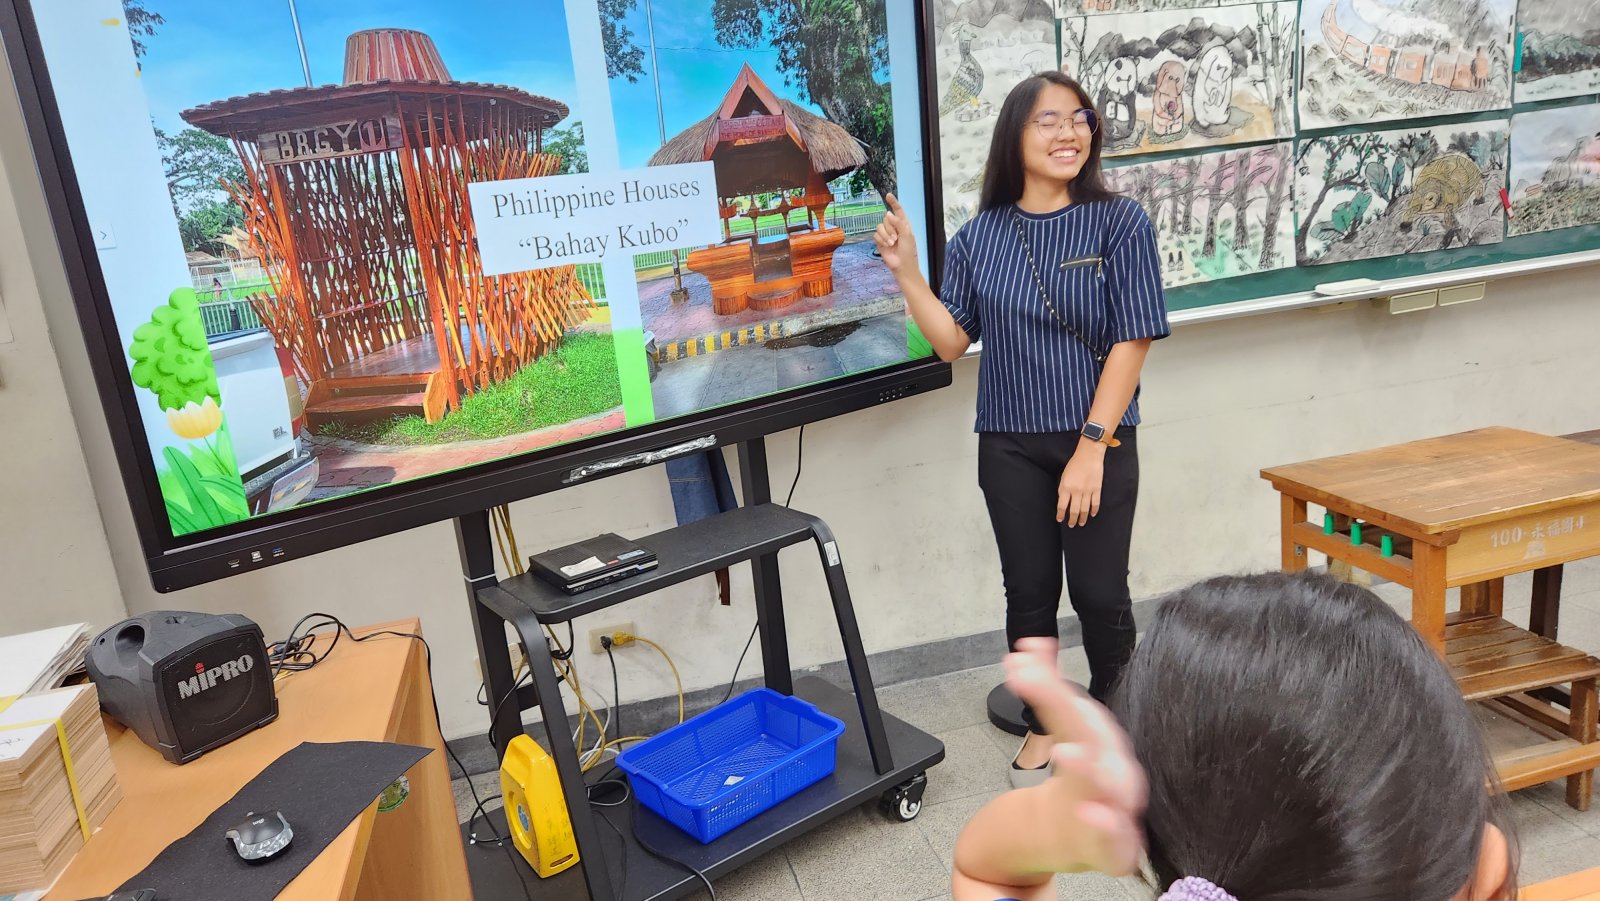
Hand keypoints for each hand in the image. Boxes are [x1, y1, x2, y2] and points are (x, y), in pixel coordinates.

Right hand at [873, 193, 917, 273]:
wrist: (902, 265)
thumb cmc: (908, 251)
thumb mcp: (907, 235)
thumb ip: (898, 223)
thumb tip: (888, 214)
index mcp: (903, 224)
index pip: (898, 210)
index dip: (893, 203)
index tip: (888, 195)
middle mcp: (894, 227)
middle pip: (886, 219)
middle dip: (890, 228)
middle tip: (896, 238)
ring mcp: (886, 234)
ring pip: (880, 226)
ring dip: (886, 235)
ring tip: (892, 243)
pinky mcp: (880, 241)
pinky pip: (876, 235)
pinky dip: (881, 240)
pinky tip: (886, 246)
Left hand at [1004, 638, 1145, 876]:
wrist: (1075, 838)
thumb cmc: (1077, 780)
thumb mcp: (1059, 732)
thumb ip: (1045, 688)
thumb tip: (1029, 644)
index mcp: (1101, 742)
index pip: (1076, 709)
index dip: (1049, 687)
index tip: (1022, 664)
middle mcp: (1112, 770)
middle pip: (1096, 739)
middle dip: (1074, 716)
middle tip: (1048, 693)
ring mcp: (1116, 808)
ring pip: (1111, 786)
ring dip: (1089, 767)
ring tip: (1065, 751)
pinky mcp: (1115, 847)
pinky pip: (1118, 839)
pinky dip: (1109, 826)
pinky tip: (1093, 812)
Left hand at [1056, 440, 1105, 526]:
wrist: (1089, 455)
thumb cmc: (1075, 463)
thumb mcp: (1064, 476)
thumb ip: (1063, 489)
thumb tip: (1063, 501)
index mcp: (1066, 487)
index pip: (1061, 505)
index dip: (1060, 514)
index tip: (1060, 519)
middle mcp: (1076, 491)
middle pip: (1074, 510)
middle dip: (1072, 519)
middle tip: (1071, 524)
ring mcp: (1087, 491)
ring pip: (1085, 509)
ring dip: (1082, 518)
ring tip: (1081, 523)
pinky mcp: (1097, 489)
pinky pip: (1095, 503)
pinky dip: (1094, 510)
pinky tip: (1092, 514)